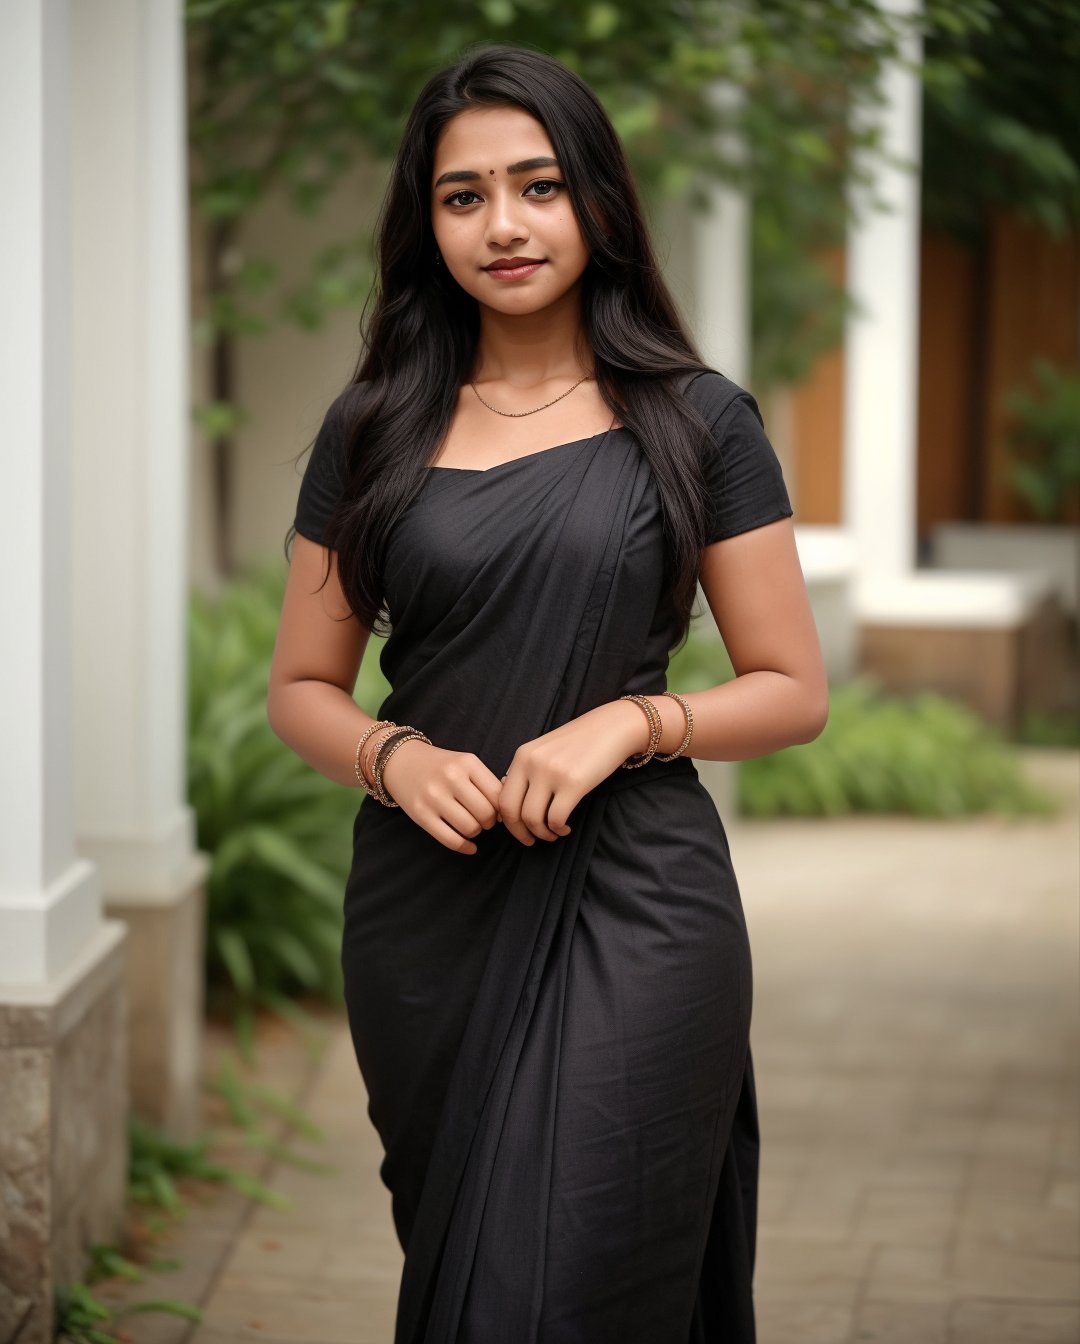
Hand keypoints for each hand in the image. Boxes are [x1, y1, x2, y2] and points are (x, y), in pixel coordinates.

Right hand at [380, 739, 503, 855]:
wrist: (401, 760)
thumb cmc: (440, 765)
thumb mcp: (465, 763)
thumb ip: (486, 783)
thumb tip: (505, 815)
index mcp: (467, 762)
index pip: (498, 794)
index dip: (502, 808)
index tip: (497, 811)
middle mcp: (451, 778)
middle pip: (486, 813)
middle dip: (489, 822)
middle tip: (484, 820)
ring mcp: (434, 797)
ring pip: (471, 828)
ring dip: (476, 832)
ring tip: (472, 825)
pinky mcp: (421, 814)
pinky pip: (450, 840)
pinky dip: (465, 847)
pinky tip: (470, 846)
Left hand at [497, 701, 649, 845]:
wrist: (612, 728)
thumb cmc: (580, 743)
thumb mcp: (545, 750)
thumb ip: (527, 771)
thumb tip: (511, 801)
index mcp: (522, 756)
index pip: (501, 797)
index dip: (508, 821)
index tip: (519, 830)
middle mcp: (532, 763)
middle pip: (511, 811)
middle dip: (519, 832)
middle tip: (532, 840)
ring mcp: (551, 772)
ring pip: (532, 818)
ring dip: (542, 833)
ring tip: (554, 833)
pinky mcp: (573, 783)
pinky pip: (556, 818)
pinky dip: (558, 829)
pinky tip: (566, 827)